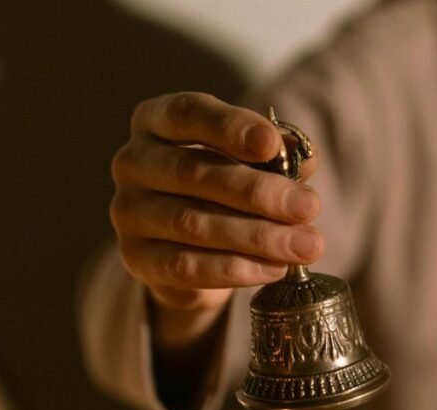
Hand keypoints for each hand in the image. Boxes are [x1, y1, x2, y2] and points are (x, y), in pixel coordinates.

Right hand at [110, 93, 323, 348]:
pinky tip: (275, 269)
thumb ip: (276, 155)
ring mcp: (127, 211)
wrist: (186, 246)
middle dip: (259, 192)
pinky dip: (236, 269)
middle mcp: (132, 161)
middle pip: (193, 172)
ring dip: (257, 236)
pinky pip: (185, 266)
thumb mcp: (249, 160)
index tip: (272, 146)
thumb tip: (306, 159)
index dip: (231, 127)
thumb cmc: (221, 187)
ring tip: (304, 246)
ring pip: (192, 223)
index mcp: (155, 120)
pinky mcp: (134, 258)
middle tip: (309, 207)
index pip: (188, 113)